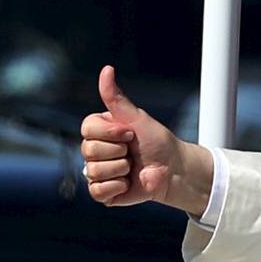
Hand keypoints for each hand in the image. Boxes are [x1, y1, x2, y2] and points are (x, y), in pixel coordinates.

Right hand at [80, 66, 213, 213]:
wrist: (173, 169)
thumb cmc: (157, 141)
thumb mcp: (136, 117)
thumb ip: (116, 97)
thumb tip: (106, 69)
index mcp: (100, 130)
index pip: (87, 129)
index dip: (111, 132)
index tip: (130, 133)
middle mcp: (95, 150)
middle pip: (89, 150)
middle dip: (118, 151)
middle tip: (133, 150)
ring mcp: (98, 172)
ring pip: (94, 171)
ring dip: (121, 169)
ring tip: (133, 167)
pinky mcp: (104, 192)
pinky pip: (97, 190)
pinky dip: (117, 186)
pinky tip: (128, 182)